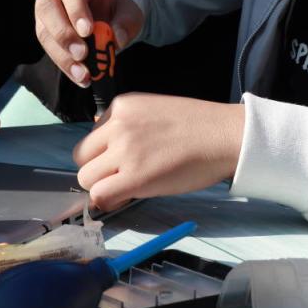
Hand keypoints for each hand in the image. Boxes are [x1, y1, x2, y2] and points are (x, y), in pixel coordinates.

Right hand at [35, 0, 143, 86]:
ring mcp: (44, 7)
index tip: (87, 31)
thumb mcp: (128, 9)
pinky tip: (80, 77)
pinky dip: (64, 64)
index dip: (76, 9)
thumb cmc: (114, 4)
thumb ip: (126, 22)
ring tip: (83, 74)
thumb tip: (116, 39)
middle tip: (82, 55)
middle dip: (64, 34)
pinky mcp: (43, 28)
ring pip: (44, 31)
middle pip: (47, 7)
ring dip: (62, 56)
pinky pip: (48, 47)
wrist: (103, 7)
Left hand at [73, 93, 244, 210]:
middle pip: (82, 157)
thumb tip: (107, 147)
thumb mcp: (154, 110)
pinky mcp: (135, 177)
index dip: (103, 154)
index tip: (122, 161)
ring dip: (103, 186)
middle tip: (122, 177)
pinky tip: (126, 198)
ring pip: (86, 178)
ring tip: (129, 187)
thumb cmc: (199, 125)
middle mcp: (118, 125)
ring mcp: (124, 150)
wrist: (225, 135)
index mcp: (122, 106)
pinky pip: (100, 195)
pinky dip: (107, 201)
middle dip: (98, 170)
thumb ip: (128, 124)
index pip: (92, 136)